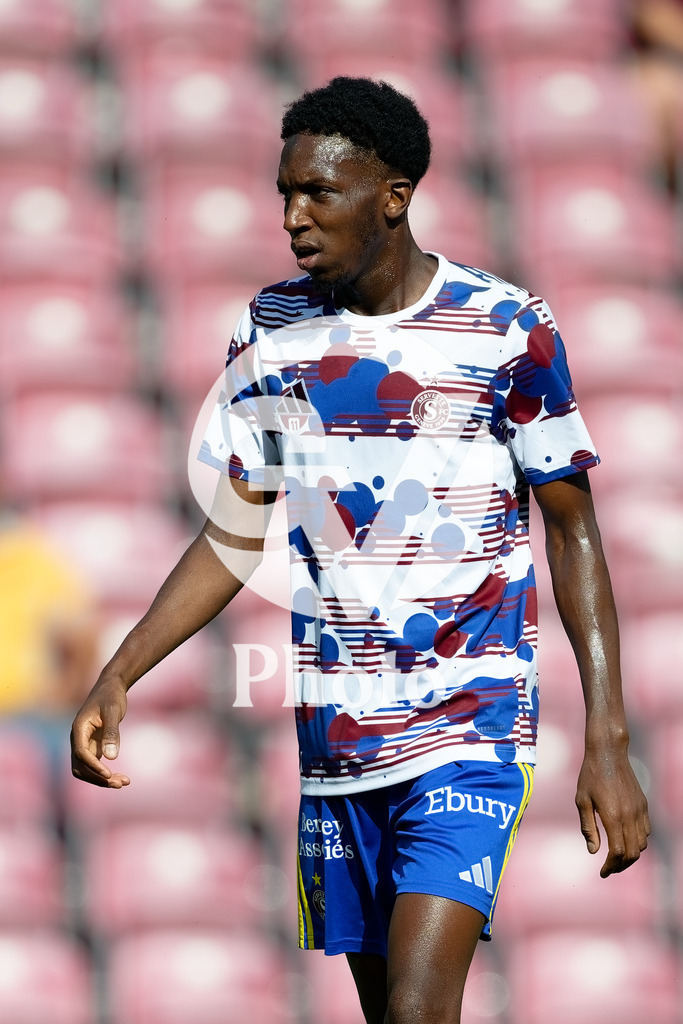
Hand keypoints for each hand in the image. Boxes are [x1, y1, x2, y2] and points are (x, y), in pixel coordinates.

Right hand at [70, 676, 130, 787]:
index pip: (80, 753)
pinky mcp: (93, 747)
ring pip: (86, 769)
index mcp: (79, 729)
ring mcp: (84, 744)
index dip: (93, 766)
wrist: (111, 687)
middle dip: (97, 778)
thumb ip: (112, 732)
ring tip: (124, 782)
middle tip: (120, 783)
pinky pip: (95, 765)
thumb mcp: (113, 711)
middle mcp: (78, 739)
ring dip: (101, 779)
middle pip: (80, 767)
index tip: (108, 774)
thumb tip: (111, 757)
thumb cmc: (111, 696)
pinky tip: (122, 777)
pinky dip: (106, 773)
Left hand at [575, 746, 649, 876]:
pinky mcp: (643, 805)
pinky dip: (638, 841)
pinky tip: (625, 839)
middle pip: (632, 853)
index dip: (610, 867)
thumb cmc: (590, 776)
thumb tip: (593, 852)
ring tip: (616, 857)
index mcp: (613, 816)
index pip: (618, 853)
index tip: (602, 873)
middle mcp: (630, 816)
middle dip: (621, 866)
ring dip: (631, 855)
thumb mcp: (582, 800)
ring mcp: (639, 810)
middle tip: (609, 868)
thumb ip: (588, 827)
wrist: (608, 753)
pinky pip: (646, 831)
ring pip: (642, 844)